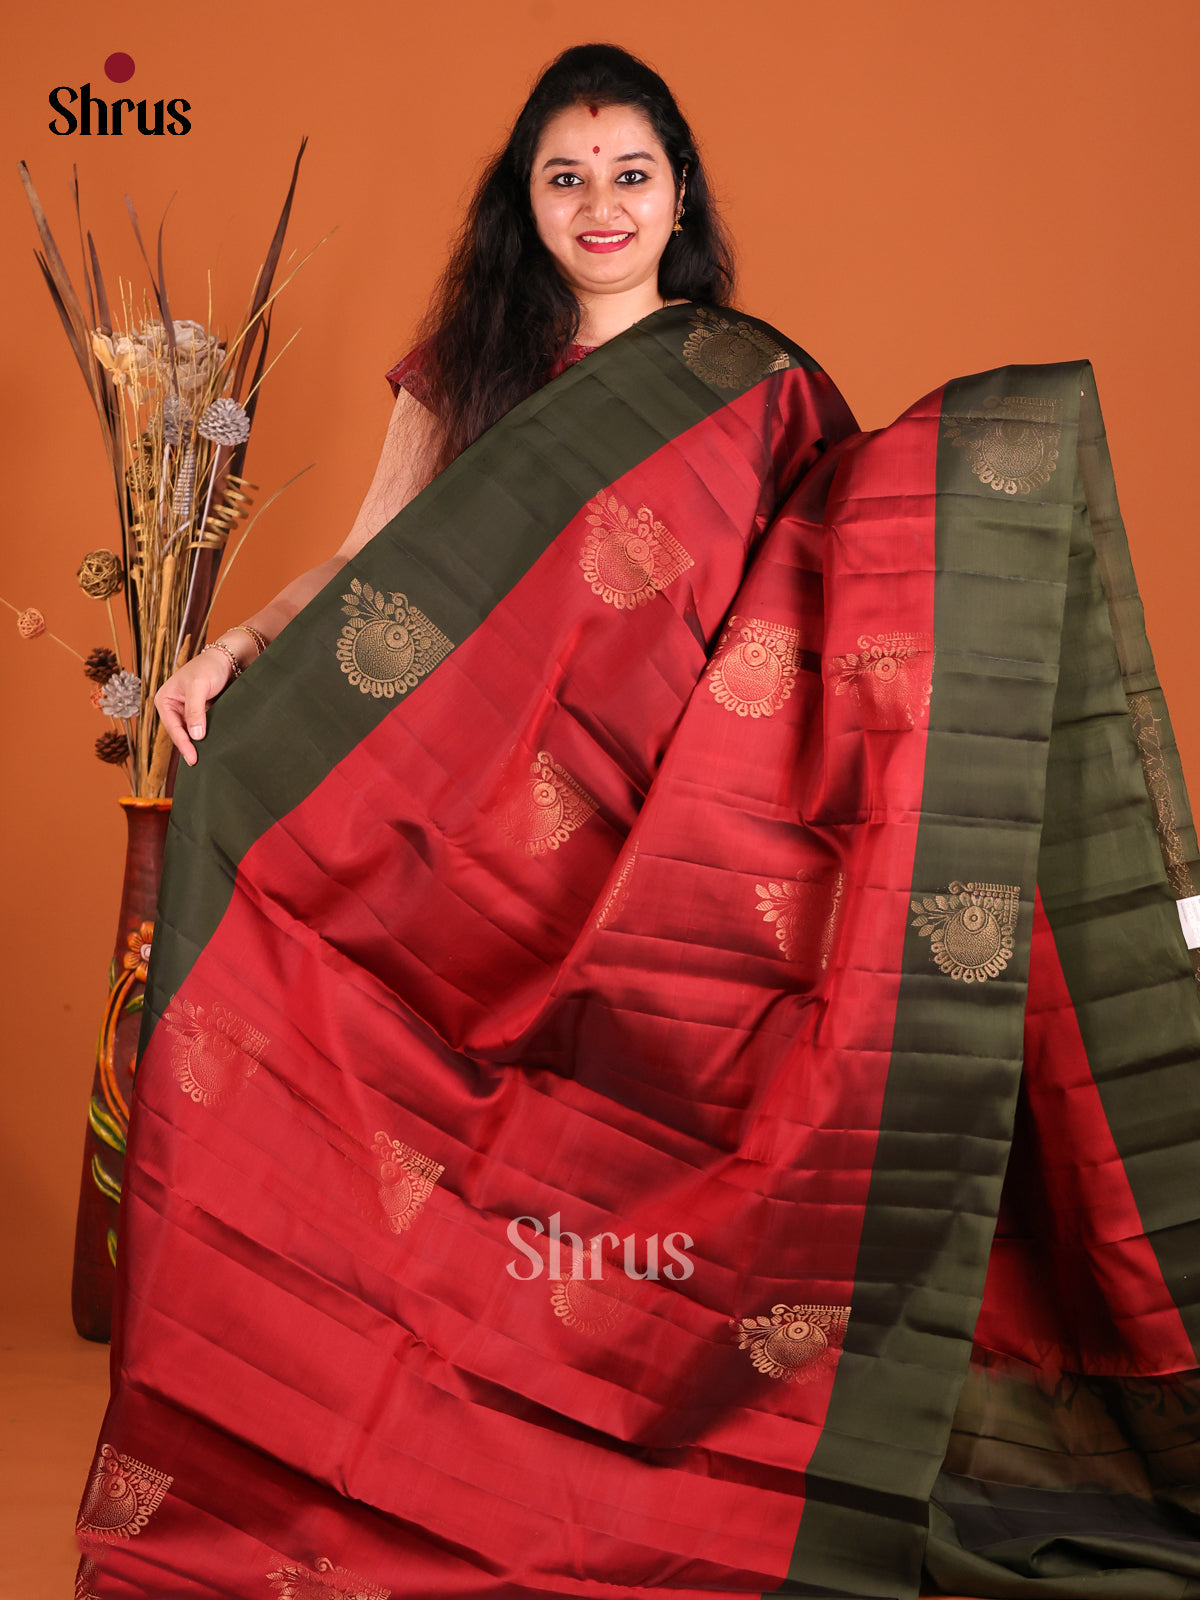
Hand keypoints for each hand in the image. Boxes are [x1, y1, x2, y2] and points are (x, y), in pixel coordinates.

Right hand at [154, 646, 236, 766]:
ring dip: (199, 744)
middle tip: (198, 763)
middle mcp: (173, 707)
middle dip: (189, 747)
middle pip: (180, 733)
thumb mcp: (199, 686)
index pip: (172, 727)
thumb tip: (195, 735)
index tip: (192, 758)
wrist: (228, 659)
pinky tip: (214, 747)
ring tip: (206, 759)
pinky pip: (202, 729)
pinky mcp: (201, 714)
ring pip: (191, 733)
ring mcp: (187, 712)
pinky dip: (207, 738)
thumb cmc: (209, 667)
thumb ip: (195, 710)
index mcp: (165, 700)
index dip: (183, 744)